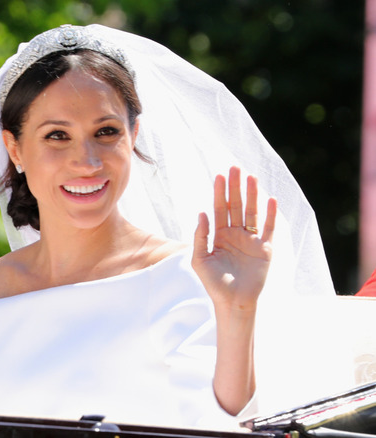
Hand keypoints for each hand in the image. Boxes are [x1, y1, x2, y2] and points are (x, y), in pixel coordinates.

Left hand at [192, 166, 276, 309]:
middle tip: (235, 167)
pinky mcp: (265, 249)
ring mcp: (251, 240)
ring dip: (253, 195)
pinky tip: (271, 199)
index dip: (219, 192)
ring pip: (252, 213)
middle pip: (236, 206)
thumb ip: (200, 237)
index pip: (219, 209)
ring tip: (252, 177)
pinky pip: (269, 229)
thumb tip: (201, 213)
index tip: (219, 175)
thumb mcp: (200, 259)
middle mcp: (235, 235)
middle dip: (235, 187)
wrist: (232, 302)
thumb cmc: (213, 283)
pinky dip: (270, 215)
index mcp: (219, 236)